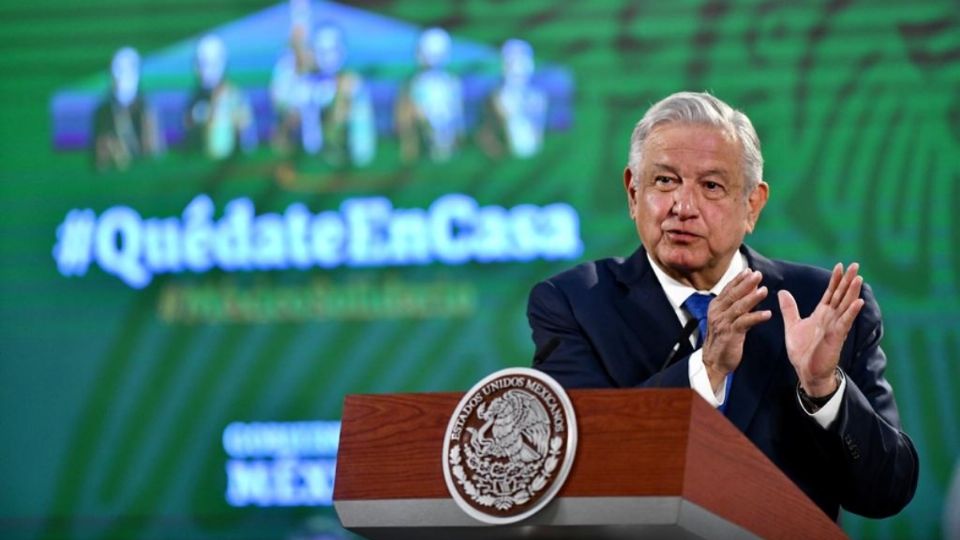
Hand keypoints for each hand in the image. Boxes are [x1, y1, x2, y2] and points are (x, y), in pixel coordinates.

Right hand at [702, 269, 771, 391]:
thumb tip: (749, 289)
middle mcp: (718, 313)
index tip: (749, 270)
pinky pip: (744, 323)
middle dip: (746, 284)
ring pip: (739, 307)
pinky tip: (767, 314)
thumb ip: (736, 305)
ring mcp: (723, 323)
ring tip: (764, 290)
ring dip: (752, 298)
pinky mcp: (730, 334)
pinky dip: (756, 317)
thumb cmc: (723, 339)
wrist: (714, 361)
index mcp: (716, 307)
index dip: (738, 280)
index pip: (728, 290)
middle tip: (758, 275)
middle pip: (733, 295)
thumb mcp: (727, 319)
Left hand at [778, 263, 864, 396]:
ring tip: (859, 278)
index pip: (831, 293)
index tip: (840, 265)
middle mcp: (831, 318)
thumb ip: (790, 309)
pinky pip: (845, 322)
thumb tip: (783, 292)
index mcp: (822, 314)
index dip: (835, 280)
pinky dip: (851, 312)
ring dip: (852, 292)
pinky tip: (859, 302)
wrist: (806, 371)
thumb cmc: (803, 351)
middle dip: (848, 280)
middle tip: (855, 264)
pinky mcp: (836, 337)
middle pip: (841, 295)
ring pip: (846, 306)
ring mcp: (835, 327)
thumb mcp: (793, 325)